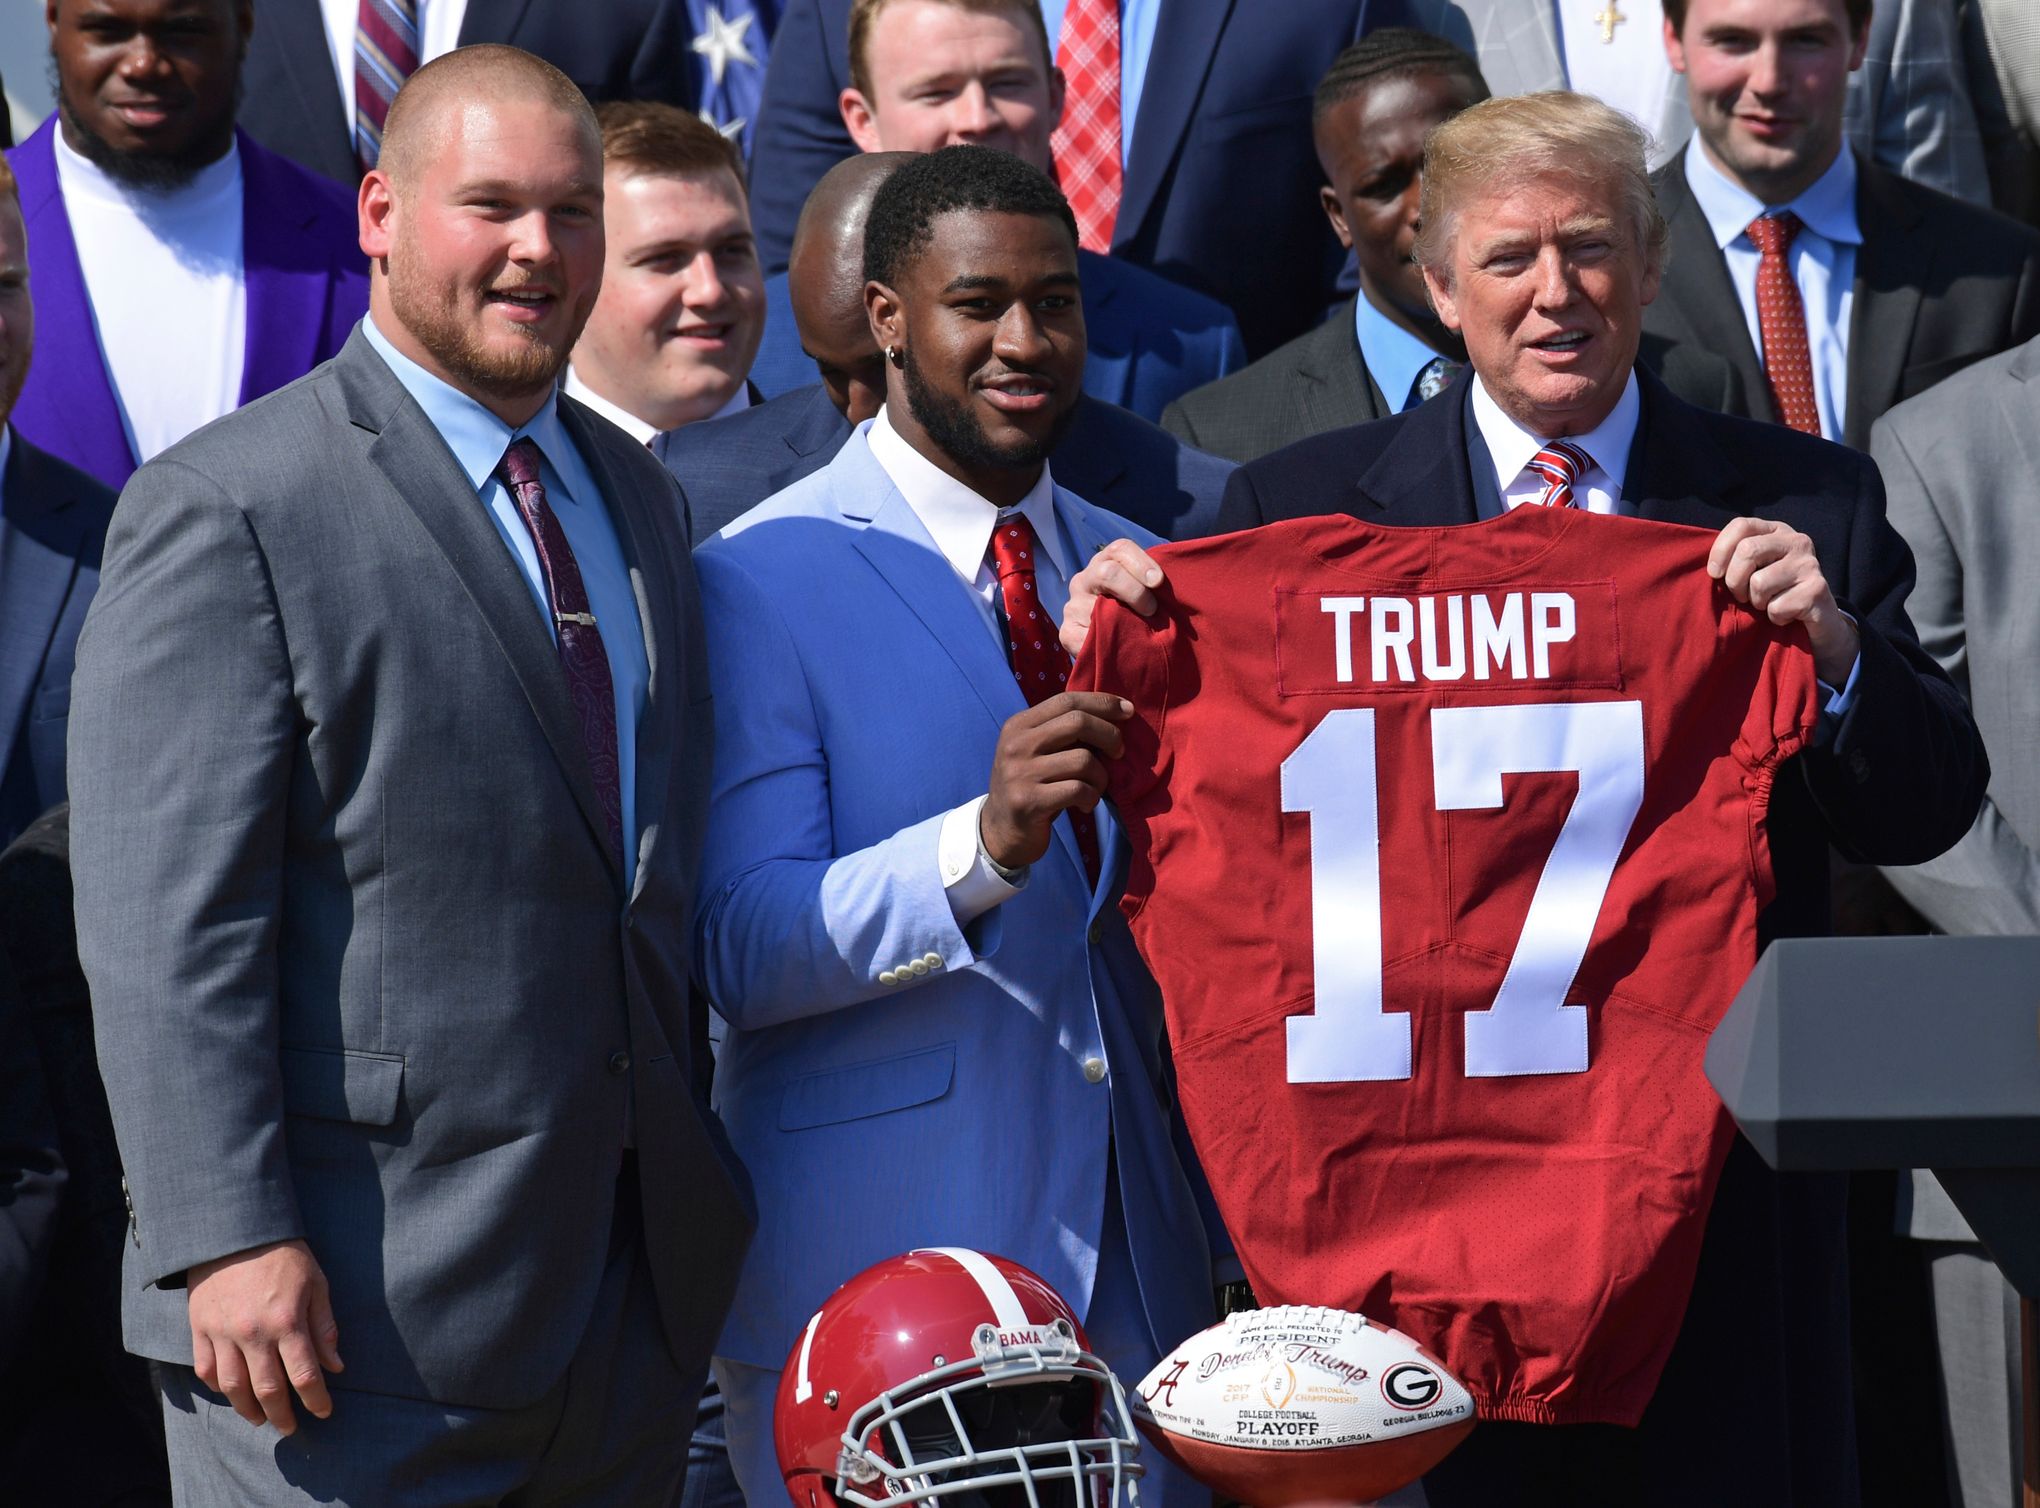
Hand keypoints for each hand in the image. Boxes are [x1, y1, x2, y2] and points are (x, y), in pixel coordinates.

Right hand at [187, 1238, 342, 1433]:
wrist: (235, 1231)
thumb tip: (335, 1366)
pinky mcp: (199, 1328)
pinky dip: (218, 1387)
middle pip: (266, 1390)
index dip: (315, 1400)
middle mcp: (252, 1333)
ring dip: (247, 1409)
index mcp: (286, 1321)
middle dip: (281, 1415)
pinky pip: (205, 1369)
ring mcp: (222, 1332)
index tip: (324, 1412)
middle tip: (290, 1428)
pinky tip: (231, 1392)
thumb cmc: (283, 1256)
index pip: (304, 1375)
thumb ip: (325, 1327)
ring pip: (232, 1387)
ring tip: (260, 1418)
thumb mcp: (316, 1283)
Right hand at [981, 692, 1132, 869]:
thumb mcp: (1038, 751)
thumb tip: (1116, 713)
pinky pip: (1079, 790)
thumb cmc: (1032, 786)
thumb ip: (1063, 731)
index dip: (1102, 703)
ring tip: (1095, 788)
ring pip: (1084, 760)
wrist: (1001, 831)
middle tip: (1119, 752)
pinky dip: (1092, 797)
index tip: (1128, 710)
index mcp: (1019, 725)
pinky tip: (1084, 805)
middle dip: (1110, 735)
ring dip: (1101, 776)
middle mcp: (1016, 745)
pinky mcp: (1029, 802)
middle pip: (1078, 722)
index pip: (1067, 700)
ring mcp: (1020, 773)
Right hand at [1059, 539, 1164, 659]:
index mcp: (1107, 561)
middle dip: (1134, 592)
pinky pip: (1085, 637)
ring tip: (1137, 634)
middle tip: (1151, 610)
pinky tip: (1118, 648)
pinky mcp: (1067, 631)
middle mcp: (1085, 579)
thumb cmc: (1139, 610)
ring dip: (1123, 623)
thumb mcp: (1148, 591)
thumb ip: (1156, 583)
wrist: (1113, 642)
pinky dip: (1106, 644)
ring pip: (1096, 608)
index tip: (1157, 581)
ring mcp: (1073, 605)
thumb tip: (1177, 583)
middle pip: (1106, 573)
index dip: (1141, 563)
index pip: (1120, 549)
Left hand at [1708, 516, 1859, 685]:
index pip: (1741, 525)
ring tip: (1769, 604)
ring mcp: (1810, 564)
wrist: (1818, 622)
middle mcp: (1797, 541)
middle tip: (1742, 596)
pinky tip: (1787, 615)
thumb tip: (1711, 568)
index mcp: (1777, 531)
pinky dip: (1774, 618)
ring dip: (1757, 603)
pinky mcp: (1817, 589)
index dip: (1720, 550)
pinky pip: (1776, 607)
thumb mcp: (1754, 570)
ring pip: (1759, 583)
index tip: (1714, 574)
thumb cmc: (1775, 594)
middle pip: (1747, 551)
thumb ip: (1735, 559)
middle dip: (1734, 581)